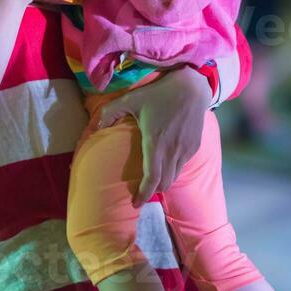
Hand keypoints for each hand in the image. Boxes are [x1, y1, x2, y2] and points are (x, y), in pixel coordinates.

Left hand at [96, 67, 211, 206]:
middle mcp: (172, 151)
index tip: (136, 203)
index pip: (152, 178)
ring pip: (175, 176)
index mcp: (155, 144)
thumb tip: (95, 126)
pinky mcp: (194, 147)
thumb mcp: (131, 99)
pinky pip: (182, 166)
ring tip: (153, 181)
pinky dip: (173, 171)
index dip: (144, 194)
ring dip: (164, 182)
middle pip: (164, 183)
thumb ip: (110, 112)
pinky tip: (167, 164)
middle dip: (152, 191)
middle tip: (141, 192)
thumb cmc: (160, 93)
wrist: (192, 87)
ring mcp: (185, 150)